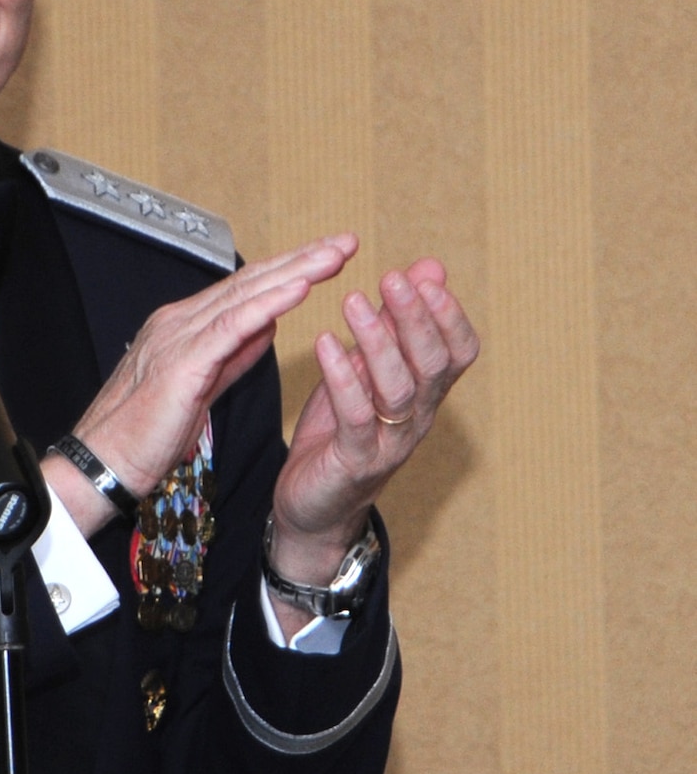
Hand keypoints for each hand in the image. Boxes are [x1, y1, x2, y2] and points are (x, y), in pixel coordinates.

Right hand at [42, 235, 357, 539]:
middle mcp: (180, 322)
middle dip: (301, 259)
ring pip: (246, 295)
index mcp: (184, 328)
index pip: (246, 290)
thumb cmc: (141, 436)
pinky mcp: (183, 362)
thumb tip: (267, 328)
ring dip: (295, 271)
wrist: (101, 464)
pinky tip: (300, 288)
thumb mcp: (202, 388)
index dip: (288, 271)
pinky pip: (233, 325)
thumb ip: (235, 355)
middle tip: (344, 243)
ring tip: (334, 255)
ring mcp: (179, 337)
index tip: (327, 258)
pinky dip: (268, 303)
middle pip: (250, 282)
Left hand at [267, 258, 479, 587]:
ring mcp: (389, 442)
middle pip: (432, 364)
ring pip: (399, 389)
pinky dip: (341, 378)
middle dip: (415, 318)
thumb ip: (396, 323)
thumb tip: (428, 268)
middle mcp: (417, 417)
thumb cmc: (341, 431)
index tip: (426, 276)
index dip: (449, 315)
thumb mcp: (368, 368)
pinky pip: (356, 417)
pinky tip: (324, 344)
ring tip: (352, 301)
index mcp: (425, 393)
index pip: (459, 352)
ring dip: (378, 341)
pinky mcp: (355, 461)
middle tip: (392, 278)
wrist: (314, 505)